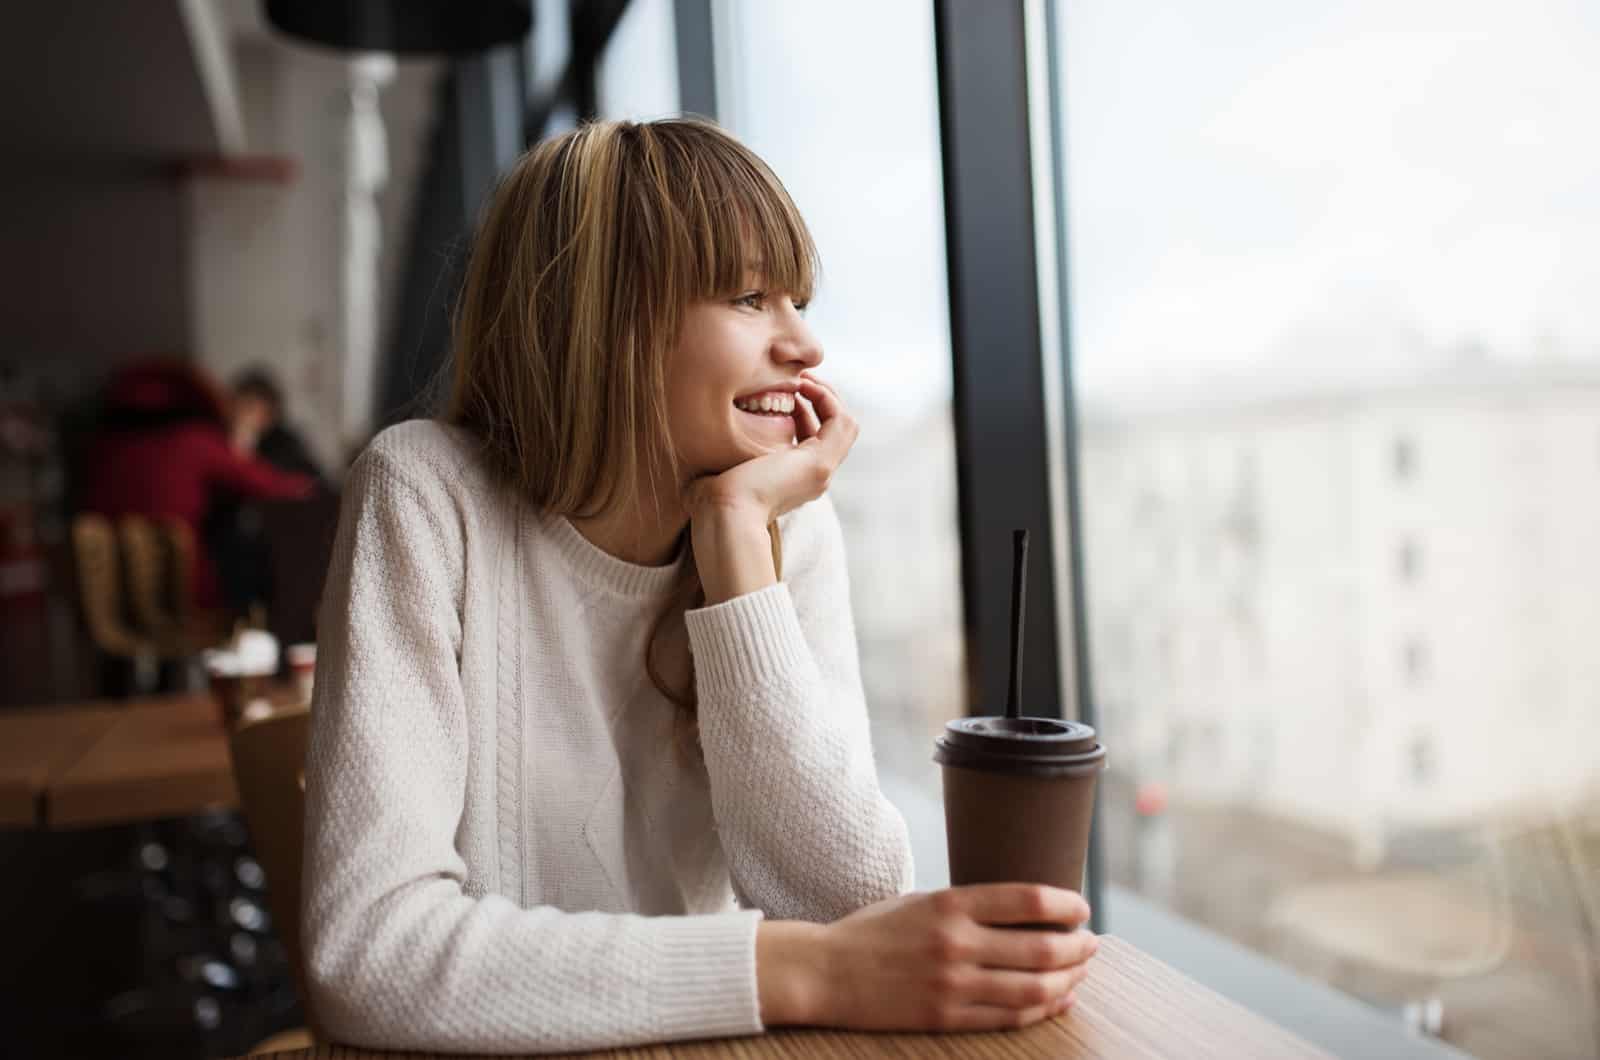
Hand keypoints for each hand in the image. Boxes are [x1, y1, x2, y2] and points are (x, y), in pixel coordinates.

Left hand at [685, 374, 857, 604]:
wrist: (723, 517)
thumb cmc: (711, 501)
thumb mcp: (718, 473)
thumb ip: (717, 461)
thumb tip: (698, 457)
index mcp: (792, 480)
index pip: (811, 438)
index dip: (800, 411)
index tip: (778, 392)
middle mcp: (812, 477)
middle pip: (832, 431)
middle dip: (818, 399)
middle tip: (796, 379)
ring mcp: (820, 471)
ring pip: (844, 425)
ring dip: (827, 396)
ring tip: (803, 379)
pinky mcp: (819, 463)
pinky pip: (841, 422)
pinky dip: (827, 400)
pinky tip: (803, 386)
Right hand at [757, 884, 1097, 1031]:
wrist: (826, 972)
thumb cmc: (874, 931)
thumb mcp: (921, 901)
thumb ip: (967, 906)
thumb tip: (1025, 910)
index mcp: (949, 903)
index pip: (1027, 899)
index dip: (1065, 903)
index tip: (1082, 908)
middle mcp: (956, 943)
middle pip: (1041, 946)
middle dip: (1077, 946)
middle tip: (1091, 944)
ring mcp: (952, 984)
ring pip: (1033, 987)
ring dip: (1067, 980)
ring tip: (1080, 972)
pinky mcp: (945, 1018)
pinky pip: (1008, 1017)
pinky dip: (1042, 1009)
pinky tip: (1057, 1000)